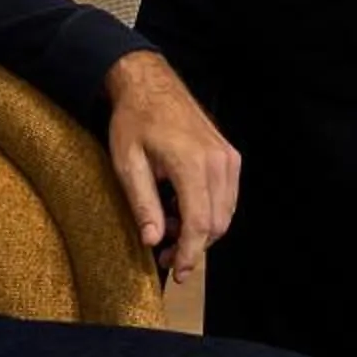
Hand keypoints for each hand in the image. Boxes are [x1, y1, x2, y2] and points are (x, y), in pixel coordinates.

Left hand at [104, 51, 241, 277]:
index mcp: (191, 163)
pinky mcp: (229, 156)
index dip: (189, 254)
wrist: (150, 84)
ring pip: (225, 213)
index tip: (177, 272)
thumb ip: (142, 203)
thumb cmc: (135, 120)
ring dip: (201, 231)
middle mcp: (218, 161)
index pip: (199, 223)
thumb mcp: (127, 163)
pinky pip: (227, 197)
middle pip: (217, 223)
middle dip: (193, 247)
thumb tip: (153, 240)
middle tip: (165, 255)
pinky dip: (208, 212)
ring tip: (169, 228)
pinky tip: (181, 209)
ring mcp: (227, 157)